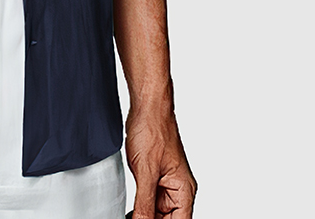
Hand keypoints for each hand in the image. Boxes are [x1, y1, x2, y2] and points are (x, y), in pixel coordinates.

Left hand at [124, 101, 196, 217]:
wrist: (146, 107)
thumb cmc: (153, 130)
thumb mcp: (145, 171)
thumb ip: (145, 202)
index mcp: (184, 190)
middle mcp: (178, 189)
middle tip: (133, 218)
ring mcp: (166, 182)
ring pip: (158, 211)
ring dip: (144, 215)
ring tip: (131, 215)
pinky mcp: (154, 176)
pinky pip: (150, 198)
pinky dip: (141, 205)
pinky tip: (130, 210)